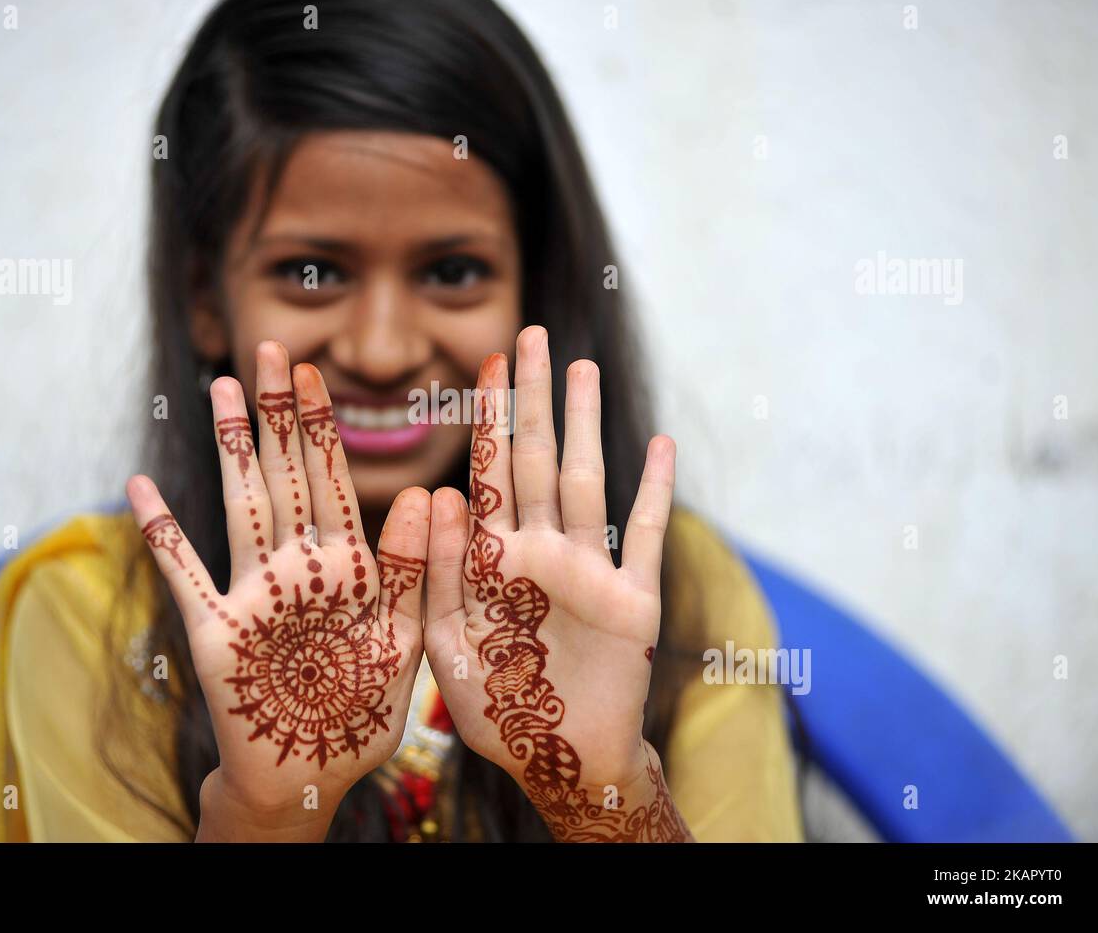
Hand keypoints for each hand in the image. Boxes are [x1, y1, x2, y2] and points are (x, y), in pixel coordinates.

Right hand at [127, 342, 428, 840]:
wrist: (308, 777)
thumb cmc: (362, 713)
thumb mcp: (404, 641)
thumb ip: (413, 570)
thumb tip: (431, 493)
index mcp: (347, 568)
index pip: (334, 482)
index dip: (323, 427)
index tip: (316, 372)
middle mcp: (296, 569)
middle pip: (286, 476)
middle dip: (278, 416)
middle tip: (269, 351)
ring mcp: (251, 594)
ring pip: (240, 505)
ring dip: (231, 449)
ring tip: (222, 389)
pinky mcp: (213, 630)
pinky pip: (182, 573)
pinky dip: (161, 532)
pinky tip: (139, 487)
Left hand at [423, 326, 691, 841]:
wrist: (560, 760)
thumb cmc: (496, 710)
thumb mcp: (447, 643)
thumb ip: (441, 571)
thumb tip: (439, 494)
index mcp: (494, 559)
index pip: (489, 471)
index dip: (489, 417)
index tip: (487, 361)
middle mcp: (541, 551)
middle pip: (537, 458)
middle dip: (534, 398)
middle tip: (534, 337)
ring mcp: (589, 570)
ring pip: (586, 481)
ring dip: (586, 425)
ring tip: (584, 368)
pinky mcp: (634, 599)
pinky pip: (643, 536)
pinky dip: (653, 492)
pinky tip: (657, 445)